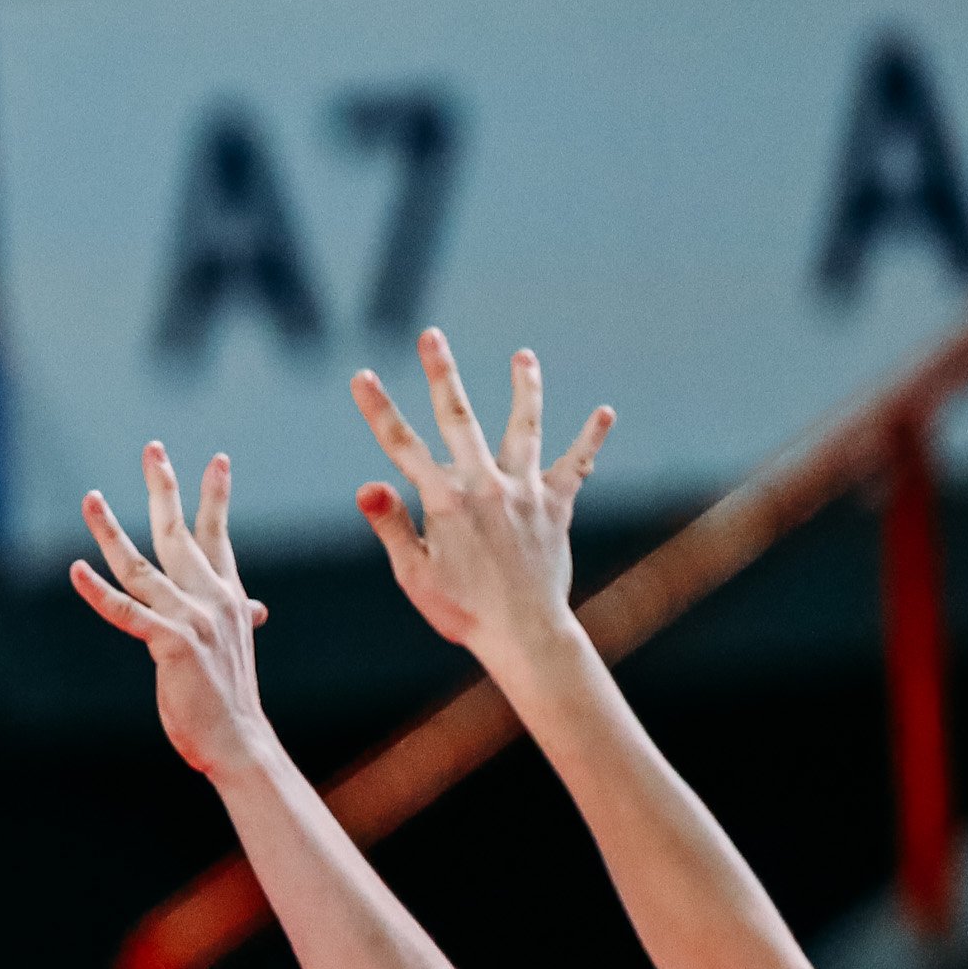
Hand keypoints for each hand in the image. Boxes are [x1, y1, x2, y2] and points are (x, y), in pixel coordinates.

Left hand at [69, 444, 275, 782]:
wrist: (239, 740)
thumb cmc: (230, 699)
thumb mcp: (234, 649)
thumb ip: (237, 619)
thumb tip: (256, 608)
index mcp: (227, 598)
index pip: (219, 537)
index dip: (216, 497)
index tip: (218, 459)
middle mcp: (212, 600)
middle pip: (181, 533)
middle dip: (164, 488)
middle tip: (152, 449)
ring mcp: (192, 619)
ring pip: (141, 565)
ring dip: (110, 530)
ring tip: (89, 498)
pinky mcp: (171, 643)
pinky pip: (126, 612)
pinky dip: (98, 591)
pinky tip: (75, 569)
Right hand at [349, 330, 613, 658]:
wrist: (525, 634)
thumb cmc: (462, 611)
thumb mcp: (414, 575)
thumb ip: (391, 526)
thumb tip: (365, 486)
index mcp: (444, 503)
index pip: (402, 447)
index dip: (378, 409)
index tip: (362, 376)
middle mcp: (485, 486)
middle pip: (459, 419)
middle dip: (443, 374)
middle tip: (431, 335)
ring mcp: (524, 492)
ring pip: (523, 428)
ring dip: (524, 388)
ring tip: (525, 356)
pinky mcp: (556, 506)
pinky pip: (575, 466)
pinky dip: (589, 439)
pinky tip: (605, 412)